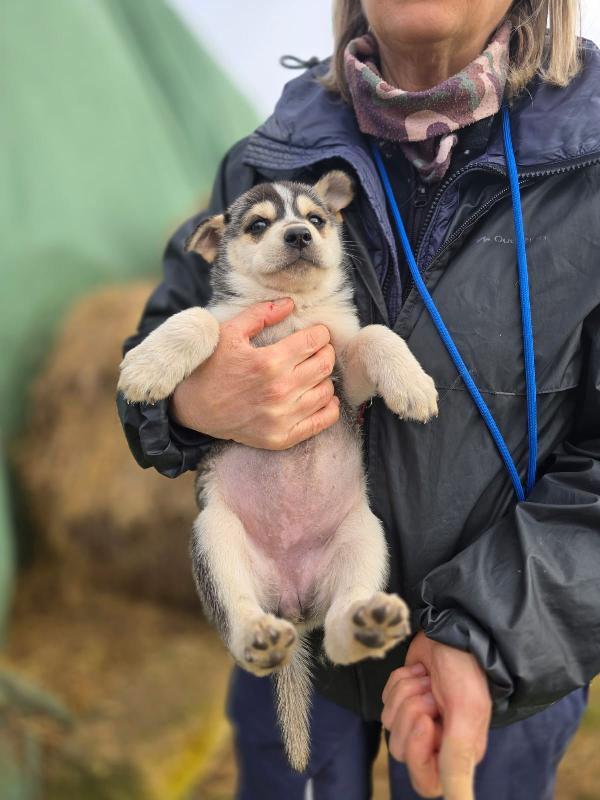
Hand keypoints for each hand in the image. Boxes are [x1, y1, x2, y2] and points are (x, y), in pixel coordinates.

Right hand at [169, 298, 338, 448]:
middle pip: (324, 364)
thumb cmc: (210, 367)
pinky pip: (322, 421)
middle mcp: (279, 391)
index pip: (314, 341)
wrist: (192, 408)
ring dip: (324, 378)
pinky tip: (319, 396)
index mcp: (269, 362)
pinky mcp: (281, 437)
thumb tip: (290, 303)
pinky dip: (328, 407)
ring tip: (312, 372)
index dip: (320, 333)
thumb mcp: (228, 333)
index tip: (316, 333)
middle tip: (316, 350)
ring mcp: (282, 417)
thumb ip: (260, 315)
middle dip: (325, 352)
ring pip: (326, 391)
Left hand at [382, 631, 490, 799]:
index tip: (426, 722)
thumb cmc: (465, 671)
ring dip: (406, 694)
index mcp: (457, 752)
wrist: (453, 630)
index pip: (425, 781)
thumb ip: (457, 763)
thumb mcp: (465, 716)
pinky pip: (386, 699)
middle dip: (412, 713)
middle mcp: (437, 739)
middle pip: (403, 750)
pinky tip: (419, 671)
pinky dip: (399, 681)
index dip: (419, 754)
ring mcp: (417, 715)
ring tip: (427, 680)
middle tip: (431, 694)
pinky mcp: (403, 694)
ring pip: (391, 722)